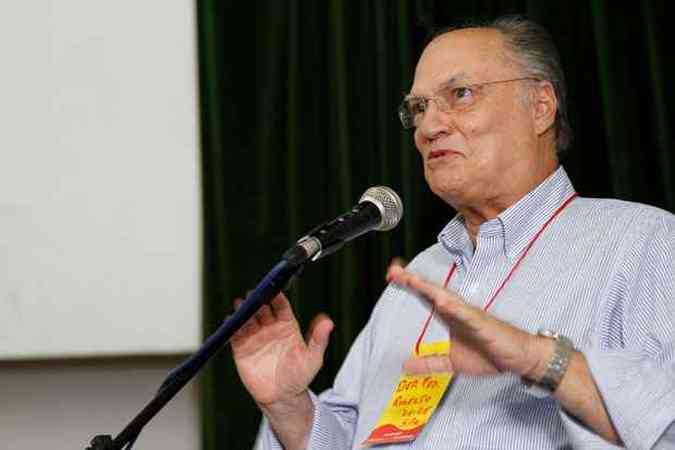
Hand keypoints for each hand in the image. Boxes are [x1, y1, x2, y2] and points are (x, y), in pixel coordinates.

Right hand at [230, 293, 333, 407]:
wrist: (282, 397)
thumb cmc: (300, 376)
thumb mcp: (313, 358)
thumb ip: (318, 339)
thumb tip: (328, 322)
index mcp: (287, 325)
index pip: (281, 306)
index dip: (277, 297)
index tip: (274, 290)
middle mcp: (270, 327)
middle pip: (262, 308)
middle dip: (257, 300)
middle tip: (253, 294)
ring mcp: (255, 337)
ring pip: (247, 319)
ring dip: (243, 310)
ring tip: (240, 305)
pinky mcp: (242, 349)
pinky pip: (235, 335)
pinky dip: (231, 327)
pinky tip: (230, 321)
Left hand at [386, 264, 545, 378]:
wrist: (521, 358)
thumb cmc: (490, 354)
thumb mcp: (452, 363)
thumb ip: (430, 363)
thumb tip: (405, 365)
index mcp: (449, 317)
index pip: (425, 297)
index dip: (409, 286)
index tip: (391, 276)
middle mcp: (457, 311)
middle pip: (430, 292)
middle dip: (411, 280)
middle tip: (393, 270)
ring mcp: (469, 315)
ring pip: (444, 297)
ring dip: (427, 288)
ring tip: (410, 279)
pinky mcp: (482, 323)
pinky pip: (465, 313)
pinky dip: (453, 306)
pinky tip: (441, 300)